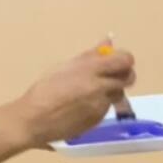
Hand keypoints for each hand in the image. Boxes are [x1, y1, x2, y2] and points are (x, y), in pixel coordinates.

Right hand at [8, 42, 135, 146]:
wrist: (33, 120)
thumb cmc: (45, 90)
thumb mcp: (65, 67)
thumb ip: (90, 56)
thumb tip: (108, 42)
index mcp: (90, 70)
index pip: (124, 60)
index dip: (124, 59)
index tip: (118, 60)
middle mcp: (100, 87)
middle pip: (128, 77)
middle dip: (123, 74)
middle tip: (111, 75)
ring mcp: (101, 105)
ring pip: (118, 93)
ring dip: (111, 90)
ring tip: (90, 91)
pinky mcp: (100, 119)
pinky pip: (107, 107)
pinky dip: (101, 103)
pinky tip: (83, 105)